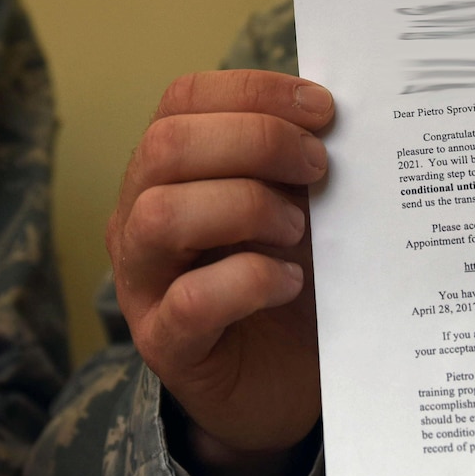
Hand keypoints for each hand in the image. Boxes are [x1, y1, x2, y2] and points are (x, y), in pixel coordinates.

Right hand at [108, 70, 331, 475]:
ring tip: (298, 228)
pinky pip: (191, 300)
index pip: (183, 99)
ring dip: (244, 207)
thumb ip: (299, 163)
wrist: (282, 385)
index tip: (323, 109)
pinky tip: (291, 282)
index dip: (253, 91)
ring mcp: (143, 282)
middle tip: (319, 168)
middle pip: (166, 145)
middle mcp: (139, 216)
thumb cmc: (287, 280)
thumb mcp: (295, 208)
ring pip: (160, 216)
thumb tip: (336, 118)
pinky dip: (250, 281)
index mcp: (168, 170)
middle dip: (255, 141)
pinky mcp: (165, 344)